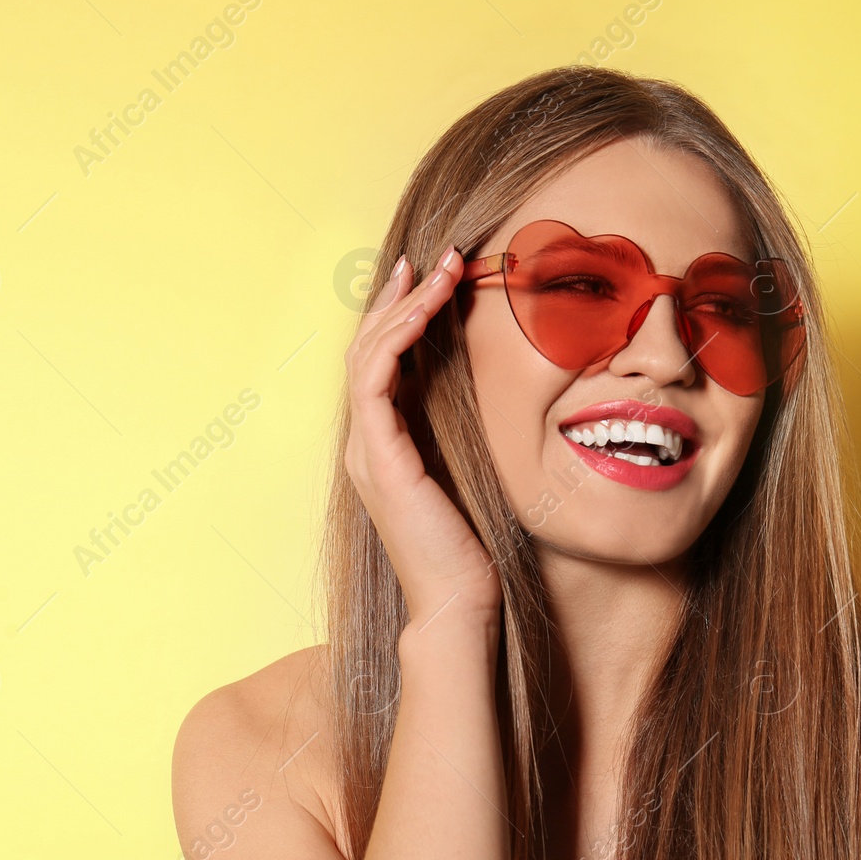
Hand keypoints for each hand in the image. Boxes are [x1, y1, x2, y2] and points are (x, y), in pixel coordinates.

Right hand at [343, 245, 502, 630]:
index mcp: (384, 444)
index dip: (400, 313)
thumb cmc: (472, 547)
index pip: (380, 361)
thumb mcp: (472, 472)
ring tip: (437, 269)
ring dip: (402, 304)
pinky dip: (398, 336)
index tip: (431, 275)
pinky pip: (375, 378)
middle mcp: (367, 441)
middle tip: (435, 257)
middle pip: (367, 346)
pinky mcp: (379, 457)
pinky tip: (428, 310)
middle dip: (399, 295)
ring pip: (367, 352)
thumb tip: (493, 390)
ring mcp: (367, 449)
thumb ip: (464, 432)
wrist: (460, 602)